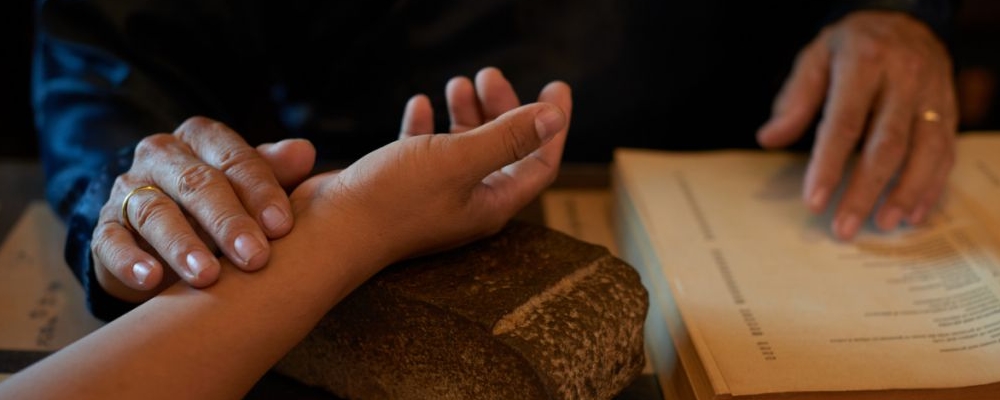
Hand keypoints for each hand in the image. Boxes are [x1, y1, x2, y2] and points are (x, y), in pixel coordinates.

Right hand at [93, 117, 315, 301]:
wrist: (164, 232)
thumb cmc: (225, 202)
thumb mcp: (251, 184)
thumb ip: (276, 169)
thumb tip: (304, 151)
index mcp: (202, 138)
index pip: (234, 159)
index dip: (260, 192)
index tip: (281, 227)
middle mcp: (163, 156)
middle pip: (197, 183)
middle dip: (228, 222)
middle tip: (255, 257)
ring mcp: (129, 190)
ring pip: (155, 212)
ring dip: (183, 246)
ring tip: (208, 276)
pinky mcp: (105, 227)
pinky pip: (112, 241)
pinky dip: (130, 261)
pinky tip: (151, 280)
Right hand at [290, 71, 571, 265]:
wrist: (329, 231)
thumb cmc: (394, 200)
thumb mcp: (458, 160)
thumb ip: (508, 138)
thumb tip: (555, 117)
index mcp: (492, 203)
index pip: (540, 163)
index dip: (553, 126)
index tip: (556, 86)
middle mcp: (468, 203)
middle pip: (502, 151)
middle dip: (502, 109)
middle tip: (488, 75)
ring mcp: (434, 197)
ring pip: (463, 148)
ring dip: (466, 114)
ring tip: (458, 82)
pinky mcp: (401, 188)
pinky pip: (424, 153)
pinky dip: (427, 126)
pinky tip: (419, 106)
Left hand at [756, 11, 956, 239]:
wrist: (905, 20)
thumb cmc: (851, 47)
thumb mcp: (814, 59)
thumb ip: (795, 101)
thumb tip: (768, 139)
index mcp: (864, 62)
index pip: (844, 123)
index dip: (828, 166)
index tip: (814, 202)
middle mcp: (904, 78)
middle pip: (886, 145)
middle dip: (865, 192)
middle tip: (844, 228)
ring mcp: (932, 94)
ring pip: (924, 152)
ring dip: (905, 194)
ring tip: (883, 225)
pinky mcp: (949, 109)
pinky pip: (946, 152)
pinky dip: (931, 186)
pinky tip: (913, 213)